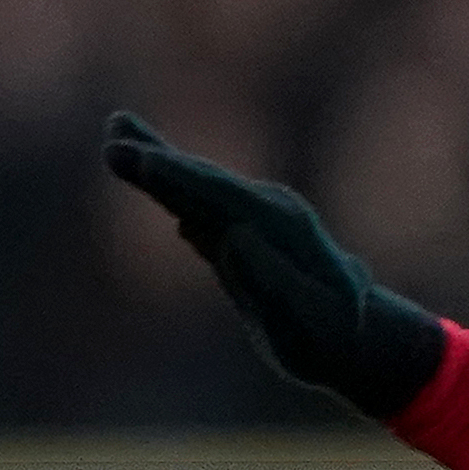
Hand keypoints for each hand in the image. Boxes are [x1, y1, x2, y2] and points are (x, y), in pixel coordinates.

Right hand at [99, 110, 447, 419]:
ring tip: (116, 132)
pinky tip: (145, 166)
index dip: (178, 177)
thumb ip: (273, 282)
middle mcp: (268, 209)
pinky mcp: (239, 229)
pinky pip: (197, 200)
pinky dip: (169, 181)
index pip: (220, 195)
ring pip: (196, 184)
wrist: (355, 337)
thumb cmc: (331, 337)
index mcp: (282, 226)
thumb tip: (232, 238)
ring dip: (158, 159)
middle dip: (158, 160)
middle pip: (203, 180)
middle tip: (112, 134)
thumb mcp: (307, 321)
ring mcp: (254, 216)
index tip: (141, 160)